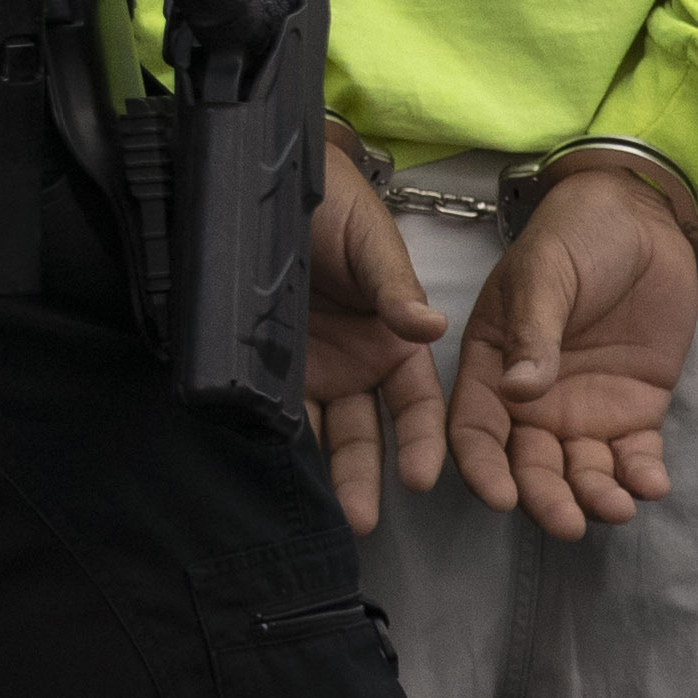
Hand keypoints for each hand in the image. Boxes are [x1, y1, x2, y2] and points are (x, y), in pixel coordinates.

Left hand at [303, 155, 448, 533]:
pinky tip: (272, 469)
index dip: (422, 441)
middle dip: (364, 476)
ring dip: (323, 472)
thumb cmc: (335, 204)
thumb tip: (431, 326)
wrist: (266, 177)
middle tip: (361, 520)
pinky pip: (272, 408)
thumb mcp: (370, 242)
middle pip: (365, 432)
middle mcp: (356, 364)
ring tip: (324, 513)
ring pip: (319, 432)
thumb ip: (395, 288)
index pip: (418, 405)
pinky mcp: (266, 363)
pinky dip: (273, 438)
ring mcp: (310, 367)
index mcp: (394, 340)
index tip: (420, 477)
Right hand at [448, 164, 697, 536]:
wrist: (642, 222)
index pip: (475, 427)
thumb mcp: (545, 275)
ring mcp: (584, 409)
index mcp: (493, 363)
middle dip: (545, 498)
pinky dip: (641, 477)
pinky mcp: (634, 411)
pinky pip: (633, 457)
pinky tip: (651, 484)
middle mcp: (531, 399)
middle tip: (567, 521)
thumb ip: (533, 332)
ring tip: (617, 507)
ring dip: (594, 497)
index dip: (482, 466)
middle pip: (528, 464)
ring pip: (581, 472)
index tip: (501, 496)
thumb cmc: (575, 237)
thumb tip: (521, 393)